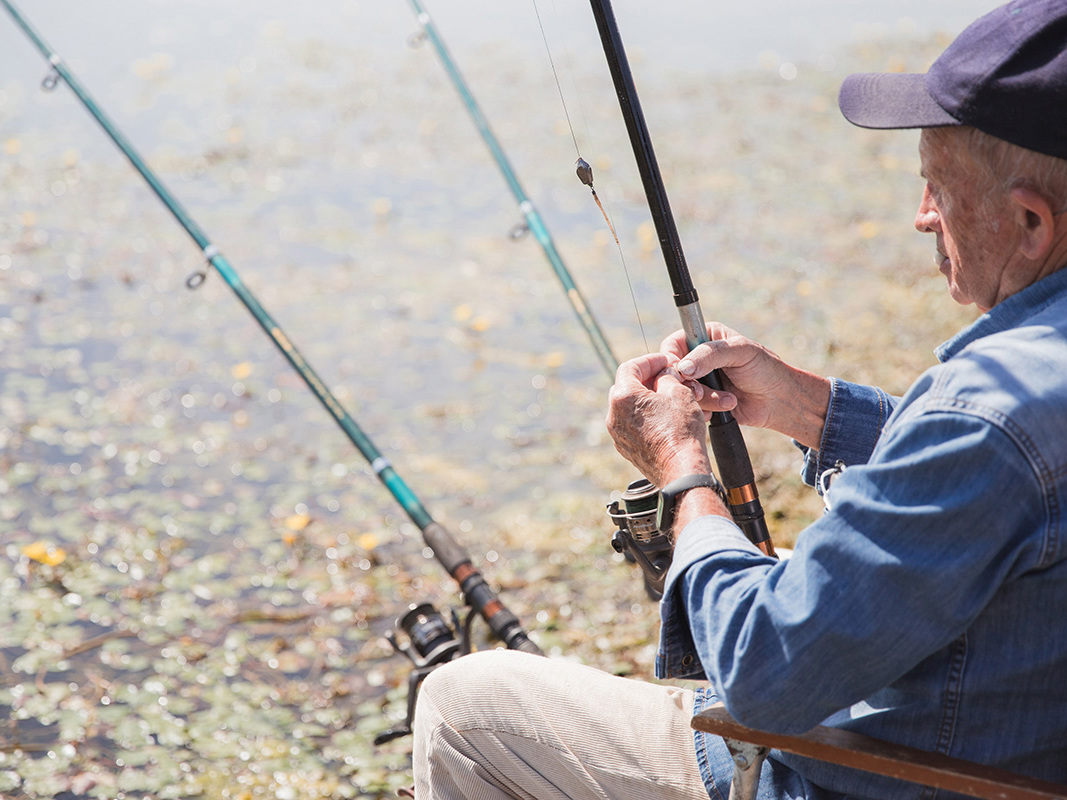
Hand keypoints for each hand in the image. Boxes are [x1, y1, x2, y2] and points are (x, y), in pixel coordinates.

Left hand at [606, 352, 712, 487]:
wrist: (681, 470)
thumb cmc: (681, 431)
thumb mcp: (678, 392)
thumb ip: (666, 377)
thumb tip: (663, 375)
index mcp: (623, 397)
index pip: (630, 367)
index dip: (649, 361)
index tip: (664, 361)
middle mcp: (613, 415)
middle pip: (625, 387)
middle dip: (646, 379)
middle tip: (665, 377)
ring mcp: (618, 434)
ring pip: (629, 408)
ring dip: (646, 399)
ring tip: (667, 398)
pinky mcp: (626, 449)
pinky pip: (632, 425)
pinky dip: (645, 417)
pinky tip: (664, 418)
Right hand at [661, 323, 830, 449]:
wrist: (779, 401)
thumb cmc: (765, 369)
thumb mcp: (741, 353)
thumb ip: (711, 355)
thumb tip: (683, 368)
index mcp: (704, 337)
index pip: (672, 345)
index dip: (672, 360)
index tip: (681, 374)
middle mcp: (698, 358)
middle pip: (672, 372)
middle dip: (689, 385)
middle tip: (703, 392)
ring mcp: (700, 381)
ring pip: (681, 392)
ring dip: (704, 400)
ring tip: (727, 399)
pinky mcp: (703, 401)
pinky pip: (690, 407)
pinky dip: (704, 411)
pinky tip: (723, 407)